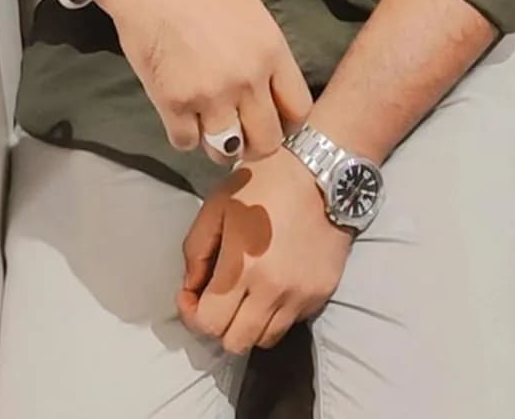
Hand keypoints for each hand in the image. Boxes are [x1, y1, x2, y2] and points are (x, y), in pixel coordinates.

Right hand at [72, 0, 311, 160]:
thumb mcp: (250, 11)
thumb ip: (263, 54)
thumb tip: (266, 91)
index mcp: (272, 51)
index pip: (299, 111)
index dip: (286, 121)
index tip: (271, 117)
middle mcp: (248, 79)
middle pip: (267, 141)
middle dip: (255, 141)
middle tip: (240, 130)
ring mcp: (210, 94)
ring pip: (226, 150)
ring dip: (219, 144)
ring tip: (209, 126)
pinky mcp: (172, 102)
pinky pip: (186, 143)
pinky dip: (184, 134)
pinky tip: (180, 113)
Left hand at [177, 149, 351, 352]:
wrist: (321, 170)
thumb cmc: (264, 180)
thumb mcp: (217, 204)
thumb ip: (196, 250)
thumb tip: (192, 287)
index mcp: (242, 266)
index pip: (209, 323)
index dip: (193, 314)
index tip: (193, 294)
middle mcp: (273, 290)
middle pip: (236, 342)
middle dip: (220, 324)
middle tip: (219, 297)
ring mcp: (301, 296)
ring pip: (265, 339)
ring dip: (249, 322)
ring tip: (247, 292)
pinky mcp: (322, 294)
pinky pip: (291, 321)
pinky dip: (276, 312)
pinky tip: (274, 282)